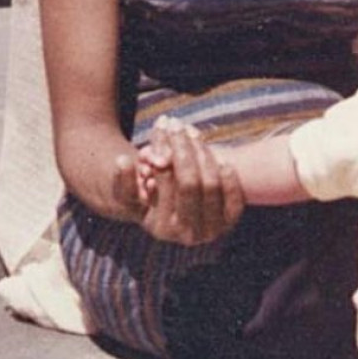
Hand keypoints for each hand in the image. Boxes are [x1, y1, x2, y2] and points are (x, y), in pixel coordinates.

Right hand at [112, 116, 244, 244]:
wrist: (175, 217)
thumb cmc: (148, 200)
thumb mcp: (129, 194)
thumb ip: (124, 180)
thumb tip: (123, 161)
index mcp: (161, 228)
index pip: (164, 179)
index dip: (163, 149)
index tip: (161, 125)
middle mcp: (188, 234)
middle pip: (190, 182)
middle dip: (183, 148)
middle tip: (176, 124)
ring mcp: (212, 230)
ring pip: (211, 184)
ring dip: (203, 153)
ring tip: (191, 132)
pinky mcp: (230, 222)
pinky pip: (234, 196)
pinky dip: (229, 177)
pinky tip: (221, 158)